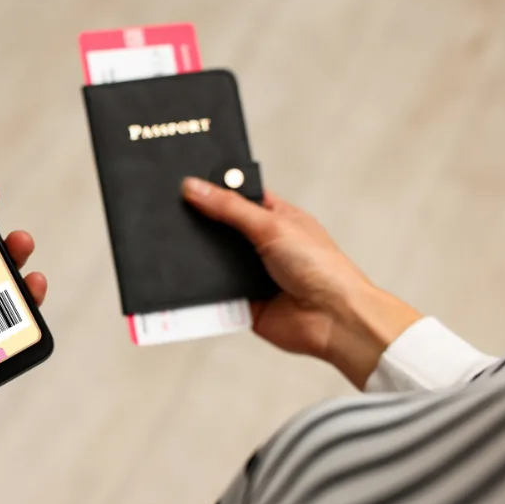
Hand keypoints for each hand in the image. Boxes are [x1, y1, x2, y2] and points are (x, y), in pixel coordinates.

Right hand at [182, 177, 420, 387]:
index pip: (237, 196)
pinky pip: (212, 293)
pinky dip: (202, 290)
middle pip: (220, 229)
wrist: (333, 319)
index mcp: (276, 217)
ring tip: (173, 248)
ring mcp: (251, 274)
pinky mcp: (242, 302)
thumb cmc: (323, 268)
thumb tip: (194, 188)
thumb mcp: (272, 225)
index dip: (213, 190)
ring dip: (200, 260)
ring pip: (213, 262)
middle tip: (171, 216)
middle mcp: (262, 244)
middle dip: (200, 227)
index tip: (184, 183)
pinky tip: (187, 282)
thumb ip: (230, 208)